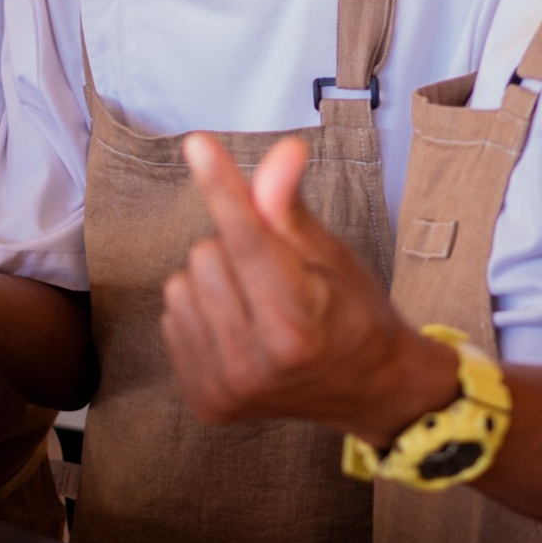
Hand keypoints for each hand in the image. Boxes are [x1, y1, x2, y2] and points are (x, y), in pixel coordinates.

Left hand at [160, 135, 456, 434]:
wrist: (368, 391)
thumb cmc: (355, 315)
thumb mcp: (333, 256)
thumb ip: (290, 208)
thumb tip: (281, 152)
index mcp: (298, 328)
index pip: (247, 240)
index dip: (223, 188)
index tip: (197, 143)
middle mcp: (255, 364)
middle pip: (205, 254)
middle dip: (235, 248)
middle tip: (277, 274)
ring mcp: (224, 387)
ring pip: (182, 284)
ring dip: (213, 279)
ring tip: (257, 302)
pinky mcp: (203, 399)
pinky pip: (172, 318)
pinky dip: (201, 310)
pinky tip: (239, 327)